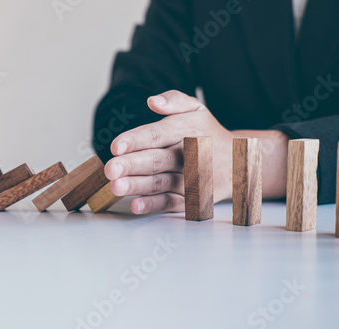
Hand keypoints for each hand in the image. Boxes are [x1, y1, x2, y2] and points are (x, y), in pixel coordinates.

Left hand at [104, 90, 234, 213]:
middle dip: (131, 165)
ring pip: (160, 183)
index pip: (157, 134)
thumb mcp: (197, 110)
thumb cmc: (208, 133)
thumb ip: (175, 101)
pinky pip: (171, 203)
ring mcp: (191, 179)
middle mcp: (189, 155)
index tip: (115, 146)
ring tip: (115, 187)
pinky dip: (153, 205)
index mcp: (187, 130)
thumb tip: (152, 100)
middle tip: (110, 169)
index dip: (135, 140)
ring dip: (137, 186)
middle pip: (156, 160)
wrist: (240, 162)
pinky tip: (135, 205)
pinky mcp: (192, 199)